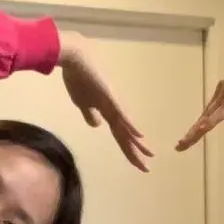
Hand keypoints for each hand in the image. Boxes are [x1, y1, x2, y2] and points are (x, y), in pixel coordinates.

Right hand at [59, 40, 152, 171]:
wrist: (75, 56)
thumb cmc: (77, 76)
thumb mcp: (81, 101)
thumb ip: (90, 113)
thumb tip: (97, 126)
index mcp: (106, 111)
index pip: (120, 135)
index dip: (129, 150)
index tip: (139, 163)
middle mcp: (114, 108)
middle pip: (126, 135)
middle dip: (136, 152)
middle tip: (147, 168)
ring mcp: (113, 101)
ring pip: (127, 127)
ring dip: (137, 142)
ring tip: (149, 154)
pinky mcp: (109, 94)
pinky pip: (121, 112)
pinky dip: (130, 124)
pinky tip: (139, 135)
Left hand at [176, 27, 223, 151]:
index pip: (209, 113)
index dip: (197, 128)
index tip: (186, 142)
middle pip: (206, 115)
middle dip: (192, 132)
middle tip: (179, 147)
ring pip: (213, 112)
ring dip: (200, 128)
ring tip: (188, 140)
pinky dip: (216, 117)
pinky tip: (207, 126)